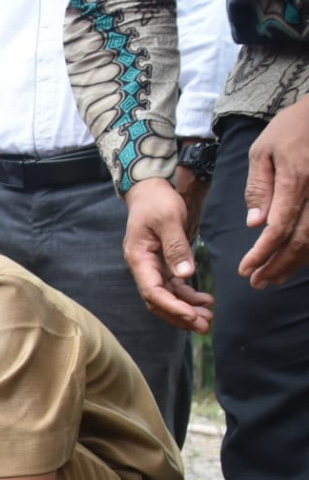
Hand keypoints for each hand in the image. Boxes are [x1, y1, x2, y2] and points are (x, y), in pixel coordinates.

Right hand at [122, 178, 214, 333]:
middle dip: (180, 315)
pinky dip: (188, 296)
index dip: (171, 306)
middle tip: (204, 325)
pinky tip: (205, 300)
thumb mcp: (169, 219)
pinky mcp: (163, 265)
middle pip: (158, 301)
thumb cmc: (157, 201)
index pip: (152, 291)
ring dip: (186, 309)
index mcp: (139, 258)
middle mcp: (143, 267)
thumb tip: (185, 274)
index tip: (192, 316)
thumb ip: (176, 247)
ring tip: (208, 317)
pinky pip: (174, 287)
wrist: (151, 190)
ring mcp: (152, 267)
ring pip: (167, 297)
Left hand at [239, 96, 308, 288]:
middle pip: (301, 240)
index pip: (279, 228)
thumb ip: (259, 188)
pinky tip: (294, 261)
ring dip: (294, 263)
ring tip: (272, 278)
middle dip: (277, 266)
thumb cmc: (292, 127)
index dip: (262, 254)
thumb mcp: (263, 150)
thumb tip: (255, 225)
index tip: (245, 270)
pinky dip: (308, 250)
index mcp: (297, 179)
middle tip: (256, 283)